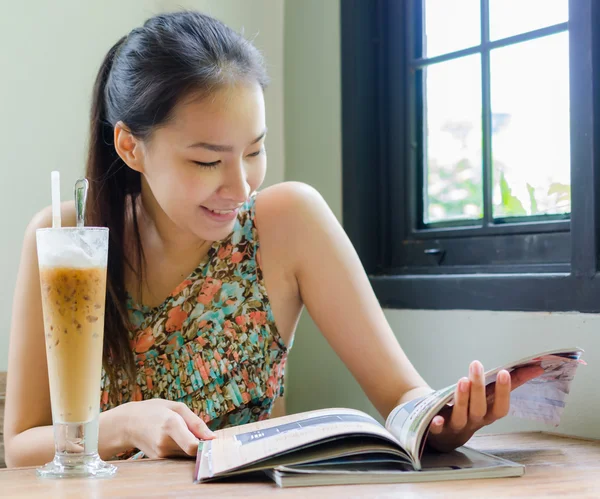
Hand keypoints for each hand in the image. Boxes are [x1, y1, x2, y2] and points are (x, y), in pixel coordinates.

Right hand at [118, 398, 215, 458]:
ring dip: (191, 447)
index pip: (193, 446)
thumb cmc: (154, 410)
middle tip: (200, 434)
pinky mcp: (159, 460)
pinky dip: (182, 450)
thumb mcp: (176, 407)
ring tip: (184, 433)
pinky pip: (178, 457)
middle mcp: (165, 442)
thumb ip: (196, 422)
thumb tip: (212, 437)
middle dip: (201, 444)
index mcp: (170, 424)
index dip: (206, 444)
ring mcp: (160, 454)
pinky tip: (176, 439)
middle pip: (193, 451)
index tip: (211, 439)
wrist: (127, 424)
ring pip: (187, 455)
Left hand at [426, 361, 544, 452]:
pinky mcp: (437, 430)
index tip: (505, 372)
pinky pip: (437, 429)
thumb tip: (535, 367)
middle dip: (479, 387)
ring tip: (463, 380)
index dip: (503, 392)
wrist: (447, 435)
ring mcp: (455, 426)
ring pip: (461, 415)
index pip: (500, 407)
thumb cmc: (472, 411)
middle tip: (476, 365)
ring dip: (462, 398)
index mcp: (487, 414)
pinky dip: (437, 425)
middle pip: (479, 407)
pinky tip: (436, 419)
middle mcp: (474, 422)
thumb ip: (508, 385)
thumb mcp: (489, 399)